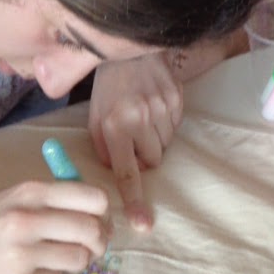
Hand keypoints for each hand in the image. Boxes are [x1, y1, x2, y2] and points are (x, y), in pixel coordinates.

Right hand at [0, 181, 110, 273]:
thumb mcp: (12, 196)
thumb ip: (52, 199)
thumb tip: (99, 211)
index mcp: (30, 192)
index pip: (93, 198)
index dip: (103, 210)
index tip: (99, 217)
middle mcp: (28, 220)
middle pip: (92, 230)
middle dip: (99, 239)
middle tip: (92, 243)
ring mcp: (23, 254)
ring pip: (80, 258)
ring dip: (78, 259)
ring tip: (61, 256)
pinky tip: (33, 268)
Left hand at [88, 51, 182, 231]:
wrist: (129, 50)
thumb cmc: (108, 88)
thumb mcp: (95, 117)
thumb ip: (103, 147)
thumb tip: (117, 171)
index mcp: (114, 126)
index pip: (127, 171)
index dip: (135, 199)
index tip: (143, 223)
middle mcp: (140, 118)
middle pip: (153, 161)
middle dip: (144, 155)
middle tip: (133, 134)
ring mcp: (163, 108)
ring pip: (166, 145)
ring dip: (155, 138)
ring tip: (143, 114)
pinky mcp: (178, 99)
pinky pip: (176, 127)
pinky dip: (166, 123)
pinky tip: (154, 104)